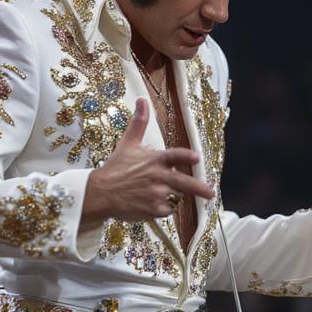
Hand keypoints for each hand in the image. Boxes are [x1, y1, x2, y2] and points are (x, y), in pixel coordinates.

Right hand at [81, 98, 215, 227]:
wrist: (100, 193)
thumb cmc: (115, 168)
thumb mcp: (127, 144)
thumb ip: (138, 124)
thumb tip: (142, 101)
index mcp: (154, 160)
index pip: (175, 156)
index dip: (187, 156)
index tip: (197, 157)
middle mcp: (157, 176)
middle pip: (185, 183)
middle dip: (200, 188)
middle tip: (211, 192)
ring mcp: (156, 194)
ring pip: (176, 197)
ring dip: (174, 197)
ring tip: (160, 194)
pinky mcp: (153, 209)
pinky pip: (167, 210)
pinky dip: (164, 209)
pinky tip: (153, 205)